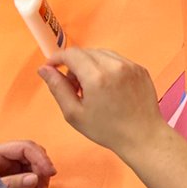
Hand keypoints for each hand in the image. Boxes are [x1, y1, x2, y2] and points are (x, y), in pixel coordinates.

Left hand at [0, 140, 55, 187]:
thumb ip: (9, 184)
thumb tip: (36, 178)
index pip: (24, 147)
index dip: (40, 158)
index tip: (49, 174)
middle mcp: (1, 156)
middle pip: (32, 154)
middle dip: (41, 169)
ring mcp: (6, 165)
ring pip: (33, 164)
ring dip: (40, 178)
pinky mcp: (9, 175)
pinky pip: (30, 174)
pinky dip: (36, 184)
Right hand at [38, 49, 164, 158]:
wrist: (142, 135)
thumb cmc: (106, 129)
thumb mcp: (74, 113)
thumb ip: (58, 87)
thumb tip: (44, 69)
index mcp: (97, 76)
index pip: (72, 54)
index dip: (57, 58)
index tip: (51, 67)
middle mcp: (115, 65)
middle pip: (86, 52)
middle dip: (74, 64)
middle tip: (74, 87)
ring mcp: (131, 65)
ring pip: (102, 54)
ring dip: (90, 64)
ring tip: (91, 88)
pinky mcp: (140, 68)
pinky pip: (117, 60)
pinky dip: (107, 67)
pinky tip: (107, 87)